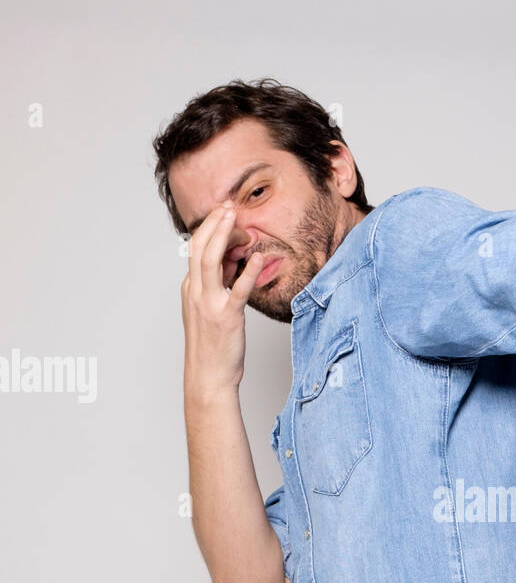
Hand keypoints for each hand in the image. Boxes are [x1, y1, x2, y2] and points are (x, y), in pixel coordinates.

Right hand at [180, 201, 264, 397]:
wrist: (208, 377)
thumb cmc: (213, 346)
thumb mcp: (212, 309)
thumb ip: (222, 285)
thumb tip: (236, 263)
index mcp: (191, 289)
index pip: (197, 250)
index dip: (211, 229)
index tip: (225, 215)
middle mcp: (196, 293)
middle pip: (199, 248)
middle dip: (213, 223)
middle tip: (228, 205)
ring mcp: (209, 304)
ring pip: (210, 261)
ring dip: (223, 235)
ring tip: (235, 217)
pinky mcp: (226, 318)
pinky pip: (238, 290)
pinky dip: (248, 271)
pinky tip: (257, 256)